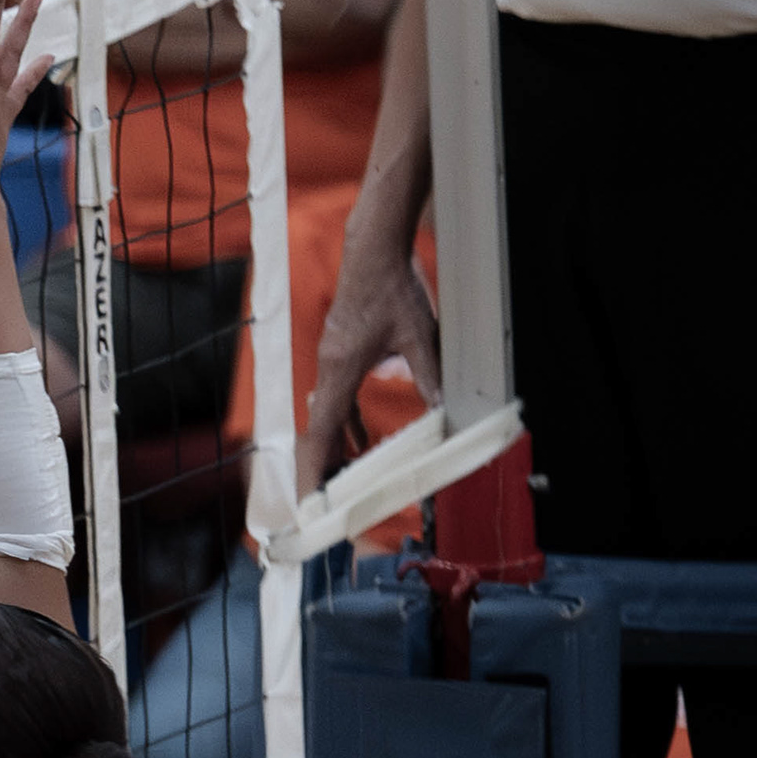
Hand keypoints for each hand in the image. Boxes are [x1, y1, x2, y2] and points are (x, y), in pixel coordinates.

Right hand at [305, 218, 441, 479]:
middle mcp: (329, 371)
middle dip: (321, 469)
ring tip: (344, 482)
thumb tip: (446, 411)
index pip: (321, 432)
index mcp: (341, 371)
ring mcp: (331, 362)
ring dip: (335, 450)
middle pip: (318, 432)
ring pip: (327, 418)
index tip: (310, 500)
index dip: (315, 469)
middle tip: (325, 505)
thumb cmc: (392, 289)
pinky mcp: (340, 355)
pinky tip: (361, 442)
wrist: (372, 252)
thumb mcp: (420, 335)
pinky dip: (346, 427)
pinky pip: (338, 401)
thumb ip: (430, 376)